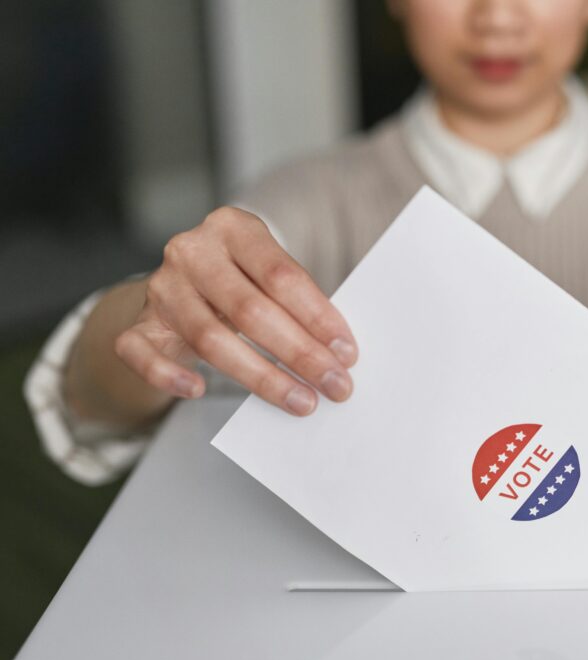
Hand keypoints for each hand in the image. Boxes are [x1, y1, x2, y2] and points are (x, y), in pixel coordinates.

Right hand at [114, 207, 357, 415]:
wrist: (182, 285)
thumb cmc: (241, 280)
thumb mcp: (268, 274)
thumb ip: (297, 302)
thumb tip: (338, 353)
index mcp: (233, 227)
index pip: (281, 275)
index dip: (318, 316)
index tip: (347, 352)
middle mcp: (192, 251)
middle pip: (250, 310)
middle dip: (299, 353)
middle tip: (335, 384)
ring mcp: (160, 287)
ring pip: (209, 338)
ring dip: (261, 377)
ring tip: (301, 401)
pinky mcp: (137, 322)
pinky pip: (141, 353)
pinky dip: (168, 375)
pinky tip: (198, 390)